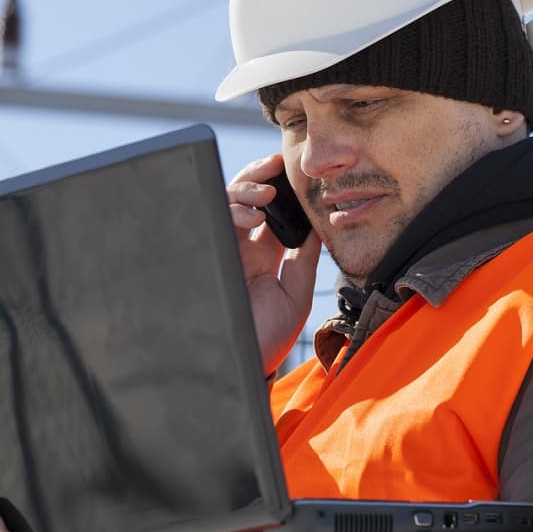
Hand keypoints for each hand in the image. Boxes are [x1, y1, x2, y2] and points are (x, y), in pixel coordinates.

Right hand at [226, 155, 320, 374]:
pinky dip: (231, 212)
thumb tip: (319, 226)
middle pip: (244, 198)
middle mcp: (243, 249)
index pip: (269, 210)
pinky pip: (214, 222)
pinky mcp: (213, 256)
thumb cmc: (271, 335)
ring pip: (226, 204)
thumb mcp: (297, 293)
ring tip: (265, 195)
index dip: (277, 188)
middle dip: (256, 177)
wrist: (246, 364)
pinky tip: (251, 218)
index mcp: (264, 254)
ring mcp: (226, 251)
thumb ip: (305, 259)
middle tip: (273, 167)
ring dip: (245, 191)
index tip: (289, 173)